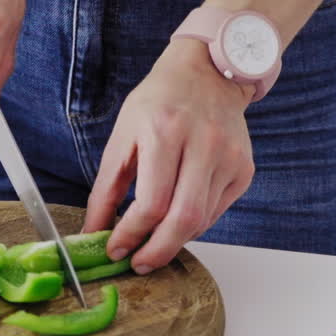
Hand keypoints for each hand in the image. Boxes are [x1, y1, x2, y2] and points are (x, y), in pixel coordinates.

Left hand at [83, 39, 255, 270]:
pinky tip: (175, 220)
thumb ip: (106, 188)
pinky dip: (192, 225)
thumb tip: (92, 231)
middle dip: (156, 251)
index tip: (114, 249)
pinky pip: (215, 212)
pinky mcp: (243, 169)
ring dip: (173, 240)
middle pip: (182, 220)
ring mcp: (229, 158)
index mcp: (165, 131)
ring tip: (152, 243)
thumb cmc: (160, 101)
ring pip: (200, 221)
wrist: (208, 73)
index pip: (151, 203)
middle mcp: (203, 144)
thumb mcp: (123, 137)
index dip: (131, 235)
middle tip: (137, 263)